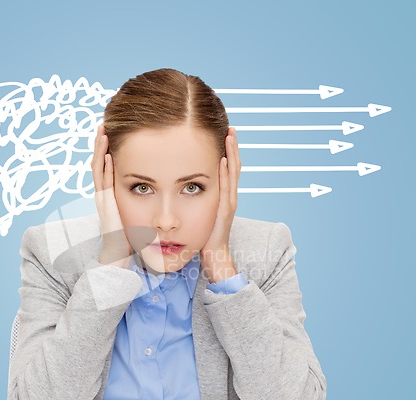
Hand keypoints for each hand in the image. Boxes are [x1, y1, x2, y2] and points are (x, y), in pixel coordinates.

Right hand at [91, 125, 132, 268]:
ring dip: (100, 150)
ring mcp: (102, 199)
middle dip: (101, 144)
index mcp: (111, 195)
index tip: (114, 134)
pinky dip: (103, 167)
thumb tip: (155, 191)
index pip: (107, 167)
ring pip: (98, 169)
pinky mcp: (105, 206)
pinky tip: (107, 154)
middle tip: (105, 125)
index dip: (108, 150)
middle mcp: (104, 194)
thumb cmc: (131, 238)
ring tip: (103, 131)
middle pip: (100, 162)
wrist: (119, 256)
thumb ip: (142, 200)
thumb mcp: (137, 213)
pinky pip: (102, 183)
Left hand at [200, 127, 241, 282]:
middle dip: (232, 147)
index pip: (227, 168)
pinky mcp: (225, 211)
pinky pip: (227, 188)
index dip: (227, 151)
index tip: (223, 134)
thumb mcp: (199, 212)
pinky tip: (224, 160)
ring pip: (233, 173)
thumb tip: (183, 187)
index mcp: (222, 195)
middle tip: (230, 127)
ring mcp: (229, 203)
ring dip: (232, 154)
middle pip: (233, 166)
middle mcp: (229, 196)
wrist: (214, 256)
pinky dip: (227, 173)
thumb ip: (196, 199)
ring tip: (230, 136)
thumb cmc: (204, 236)